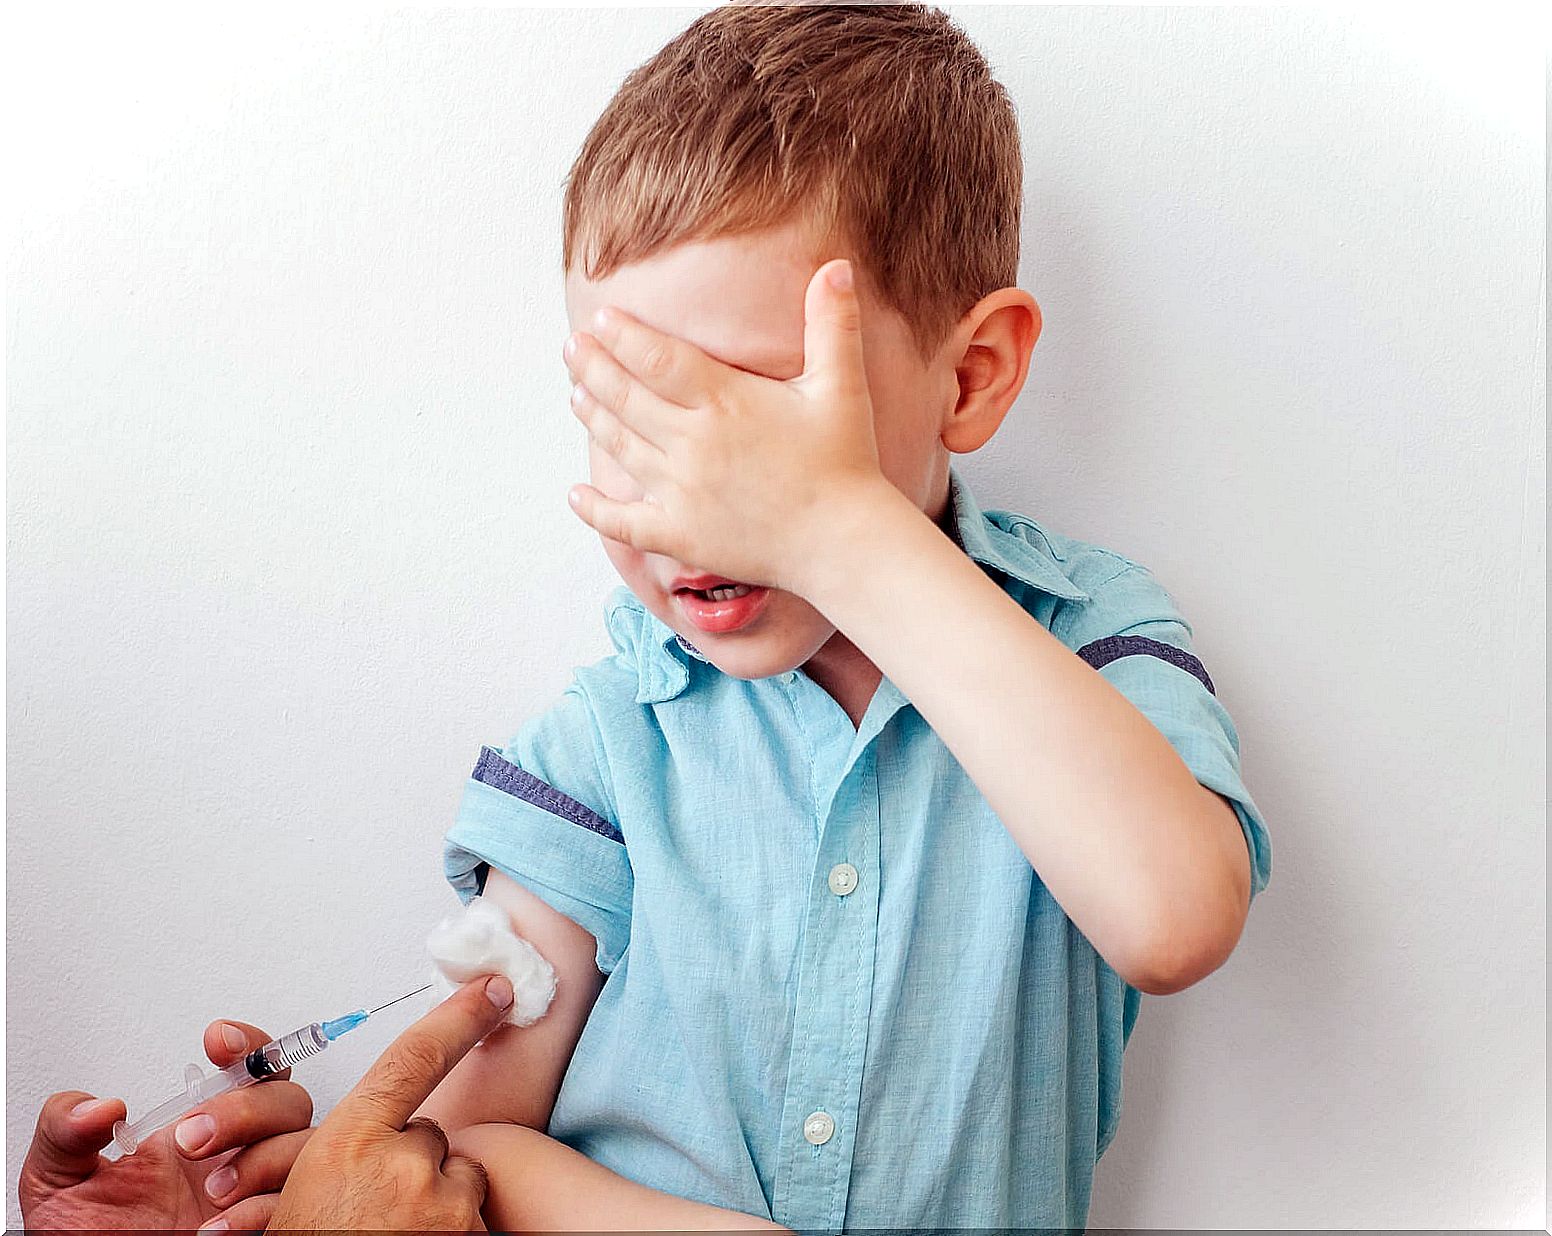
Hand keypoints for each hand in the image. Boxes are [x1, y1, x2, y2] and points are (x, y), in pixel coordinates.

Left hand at [18, 1019, 314, 1231]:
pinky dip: (257, 1211)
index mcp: (199, 1129)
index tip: (219, 1042)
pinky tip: (214, 1227)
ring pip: (301, 1145)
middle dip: (245, 1109)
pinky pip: (292, 1203)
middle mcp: (238, 1153)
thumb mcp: (58, 1181)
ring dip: (260, 1159)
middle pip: (287, 1098)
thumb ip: (64, 1131)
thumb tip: (97, 1106)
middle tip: (193, 1138)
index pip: (251, 1067)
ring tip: (210, 1189)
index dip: (249, 1045)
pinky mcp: (267, 1225)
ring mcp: (257, 1190)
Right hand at [267, 974, 514, 1230]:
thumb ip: (340, 1158)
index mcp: (350, 1144)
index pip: (414, 1057)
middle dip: (411, 1163)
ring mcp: (443, 1207)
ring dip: (436, 1202)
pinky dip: (452, 1230)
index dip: (459, 1016)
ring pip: (456, 1179)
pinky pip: (472, 1218)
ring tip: (391, 1235)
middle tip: (373, 1211)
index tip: (496, 987)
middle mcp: (404, 1166)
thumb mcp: (298, 1201)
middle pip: (431, 1135)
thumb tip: (372, 1142)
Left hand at [562, 258, 890, 597]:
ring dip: (593, 418)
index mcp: (725, 401)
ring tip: (575, 394)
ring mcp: (681, 492)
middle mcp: (693, 443)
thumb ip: (833, 324)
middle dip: (594, 368)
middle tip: (572, 347)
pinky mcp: (680, 535)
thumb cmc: (845, 462)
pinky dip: (594, 509)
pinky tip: (575, 493)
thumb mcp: (842, 385)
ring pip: (620, 448)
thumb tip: (835, 266)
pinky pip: (623, 523)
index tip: (601, 318)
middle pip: (627, 398)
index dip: (624, 335)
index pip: (658, 358)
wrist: (843, 542)